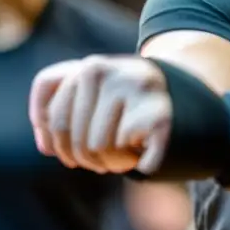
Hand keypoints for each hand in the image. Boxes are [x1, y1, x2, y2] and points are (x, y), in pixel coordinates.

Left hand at [29, 55, 172, 174]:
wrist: (183, 94)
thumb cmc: (126, 103)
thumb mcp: (92, 98)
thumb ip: (60, 114)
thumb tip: (47, 146)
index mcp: (89, 67)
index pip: (51, 117)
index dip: (55, 143)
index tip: (67, 154)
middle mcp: (109, 71)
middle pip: (74, 137)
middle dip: (86, 158)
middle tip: (102, 158)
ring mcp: (134, 88)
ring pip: (99, 147)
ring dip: (112, 162)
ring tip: (126, 152)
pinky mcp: (158, 114)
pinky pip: (127, 153)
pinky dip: (138, 163)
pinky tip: (145, 155)